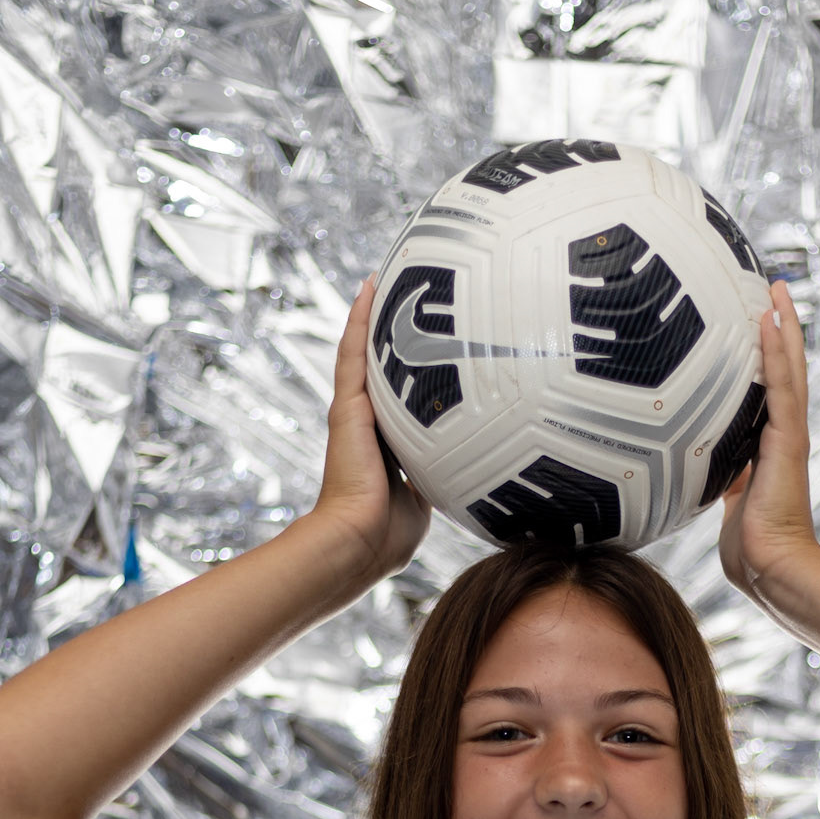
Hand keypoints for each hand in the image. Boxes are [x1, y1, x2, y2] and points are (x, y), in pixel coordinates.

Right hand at [312, 275, 430, 578]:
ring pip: (366, 351)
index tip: (431, 344)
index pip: (404, 397)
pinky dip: (360, 319)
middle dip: (394, 333)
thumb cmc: (389, 536)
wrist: (358, 542)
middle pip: (383, 367)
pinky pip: (354, 352)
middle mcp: (369, 422)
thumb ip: (442, 479)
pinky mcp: (347, 406)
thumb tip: (472, 473)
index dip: (414, 371)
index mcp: (388, 443)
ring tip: (387, 276)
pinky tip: (370, 288)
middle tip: (408, 292)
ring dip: (374, 314)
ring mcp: (355, 412)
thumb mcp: (426, 500)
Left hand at [717, 280, 819, 607]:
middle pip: (785, 371)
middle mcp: (783, 435)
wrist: (770, 569)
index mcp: (768, 448)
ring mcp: (789, 435)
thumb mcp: (725, 503)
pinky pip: (783, 385)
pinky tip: (771, 319)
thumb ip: (718, 480)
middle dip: (778, 330)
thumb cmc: (749, 549)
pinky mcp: (789, 440)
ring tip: (776, 290)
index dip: (764, 358)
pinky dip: (778, 350)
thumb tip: (693, 470)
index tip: (755, 323)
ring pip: (789, 369)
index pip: (768, 392)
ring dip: (783, 327)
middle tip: (772, 290)